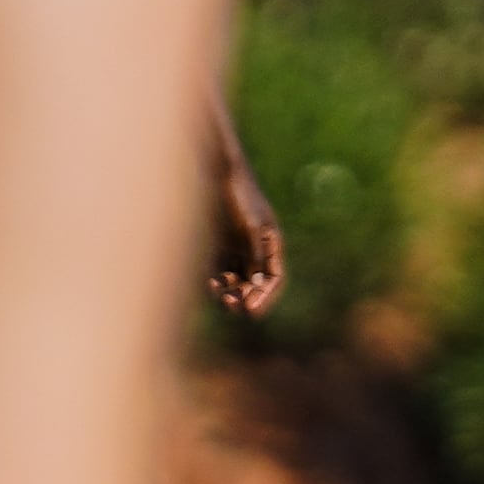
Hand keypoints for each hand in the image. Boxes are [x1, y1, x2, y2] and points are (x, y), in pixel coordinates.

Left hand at [207, 157, 286, 315]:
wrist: (217, 173)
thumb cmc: (239, 195)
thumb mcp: (252, 224)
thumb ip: (256, 250)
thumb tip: (259, 279)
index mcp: (270, 245)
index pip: (274, 279)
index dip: (265, 296)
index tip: (251, 309)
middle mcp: (255, 250)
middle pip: (254, 285)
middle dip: (246, 297)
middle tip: (233, 304)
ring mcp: (235, 249)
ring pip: (235, 282)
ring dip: (231, 293)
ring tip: (221, 296)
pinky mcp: (217, 247)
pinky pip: (218, 272)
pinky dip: (215, 282)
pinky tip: (210, 284)